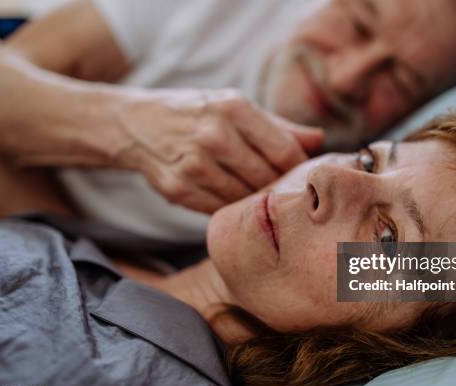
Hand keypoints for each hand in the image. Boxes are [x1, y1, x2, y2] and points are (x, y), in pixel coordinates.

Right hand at [114, 88, 323, 212]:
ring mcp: (194, 164)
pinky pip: (220, 209)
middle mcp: (214, 135)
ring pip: (245, 198)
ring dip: (255, 201)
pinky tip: (232, 199)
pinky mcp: (179, 189)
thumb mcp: (234, 106)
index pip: (284, 150)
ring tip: (257, 196)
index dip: (297, 169)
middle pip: (266, 177)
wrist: (137, 124)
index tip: (300, 176)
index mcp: (233, 108)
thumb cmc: (196, 114)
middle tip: (282, 192)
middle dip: (278, 188)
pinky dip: (231, 208)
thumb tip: (318, 140)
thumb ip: (279, 126)